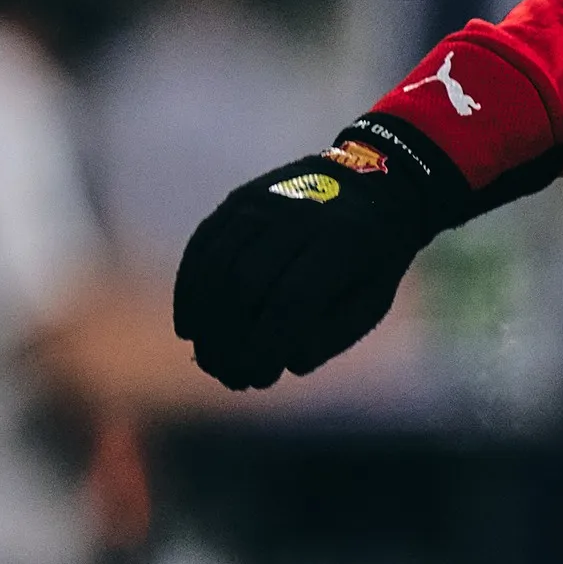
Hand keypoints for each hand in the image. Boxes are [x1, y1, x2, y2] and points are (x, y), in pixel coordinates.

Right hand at [171, 116, 472, 390]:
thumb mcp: (374, 299)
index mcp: (343, 241)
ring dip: (205, 321)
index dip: (268, 343)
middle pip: (247, 283)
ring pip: (218, 264)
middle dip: (232, 339)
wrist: (372, 185)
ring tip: (209, 360)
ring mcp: (263, 202)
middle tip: (231, 378)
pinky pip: (202, 246)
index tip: (258, 377)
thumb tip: (287, 362)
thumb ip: (336, 333)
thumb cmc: (373, 258)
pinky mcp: (237, 200)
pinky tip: (188, 327)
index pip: (292, 299)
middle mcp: (298, 215)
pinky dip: (189, 290)